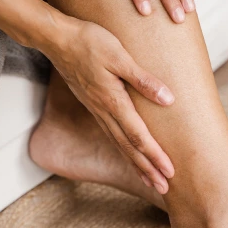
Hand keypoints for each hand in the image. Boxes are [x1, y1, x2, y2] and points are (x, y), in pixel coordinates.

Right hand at [44, 17, 174, 192]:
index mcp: (113, 101)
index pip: (138, 136)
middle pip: (128, 147)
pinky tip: (129, 153)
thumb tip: (168, 99)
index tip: (170, 172)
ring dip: (136, 163)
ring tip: (151, 179)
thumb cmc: (90, 42)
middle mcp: (104, 111)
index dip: (154, 156)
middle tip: (164, 188)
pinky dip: (124, 149)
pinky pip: (111, 134)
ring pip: (119, 143)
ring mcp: (97, 109)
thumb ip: (143, 80)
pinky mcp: (93, 104)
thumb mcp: (120, 56)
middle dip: (147, 168)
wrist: (57, 39)